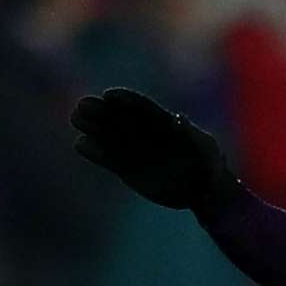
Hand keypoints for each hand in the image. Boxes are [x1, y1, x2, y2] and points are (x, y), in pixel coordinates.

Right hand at [69, 87, 235, 210]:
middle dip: (101, 110)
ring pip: (109, 135)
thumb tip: (179, 119)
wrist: (203, 189)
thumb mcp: (207, 147)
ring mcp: (135, 150)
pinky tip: (80, 144)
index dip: (125, 100)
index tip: (109, 95)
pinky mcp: (127, 168)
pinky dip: (94, 152)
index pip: (141, 107)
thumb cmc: (209, 163)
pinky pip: (108, 158)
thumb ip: (191, 133)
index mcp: (163, 122)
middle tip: (83, 105)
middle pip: (119, 118)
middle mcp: (145, 133)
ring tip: (76, 118)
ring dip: (92, 127)